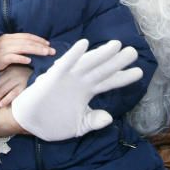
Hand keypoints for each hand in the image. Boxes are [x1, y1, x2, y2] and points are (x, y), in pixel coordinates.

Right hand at [0, 33, 54, 72]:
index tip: (47, 43)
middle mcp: (7, 41)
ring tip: (45, 53)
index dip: (38, 39)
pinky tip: (29, 60)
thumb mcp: (5, 46)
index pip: (26, 36)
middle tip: (51, 50)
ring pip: (23, 48)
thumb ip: (16, 45)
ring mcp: (4, 49)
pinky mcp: (1, 59)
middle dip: (41, 46)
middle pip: (27, 42)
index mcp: (9, 37)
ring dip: (36, 50)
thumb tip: (31, 47)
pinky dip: (21, 58)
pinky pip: (13, 57)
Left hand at [0, 65, 31, 109]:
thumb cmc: (26, 74)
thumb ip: (4, 79)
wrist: (42, 70)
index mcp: (6, 71)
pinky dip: (7, 99)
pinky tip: (1, 105)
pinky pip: (14, 93)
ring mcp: (18, 80)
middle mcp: (10, 75)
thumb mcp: (14, 73)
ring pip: (2, 91)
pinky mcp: (25, 86)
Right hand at [11, 39, 142, 141]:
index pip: (109, 83)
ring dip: (101, 54)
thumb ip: (93, 121)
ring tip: (117, 45)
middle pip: (102, 70)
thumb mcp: (78, 126)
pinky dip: (74, 55)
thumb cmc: (53, 122)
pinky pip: (65, 64)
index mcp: (87, 92)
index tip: (139, 72)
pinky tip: (84, 44)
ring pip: (88, 64)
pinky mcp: (54, 78)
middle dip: (118, 61)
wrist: (30, 123)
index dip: (123, 77)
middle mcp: (80, 82)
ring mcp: (68, 78)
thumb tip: (109, 118)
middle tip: (133, 51)